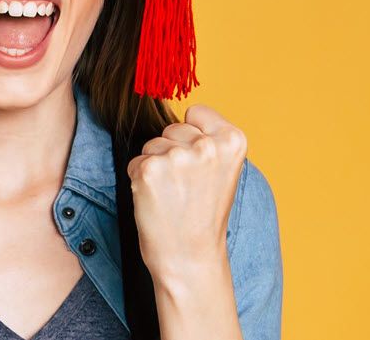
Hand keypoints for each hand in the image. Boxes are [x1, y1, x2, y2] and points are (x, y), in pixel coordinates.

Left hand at [126, 104, 246, 280]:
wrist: (190, 258)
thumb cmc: (204, 215)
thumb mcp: (223, 170)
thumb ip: (209, 140)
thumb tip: (181, 112)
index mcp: (233, 140)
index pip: (197, 112)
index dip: (192, 136)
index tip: (201, 165)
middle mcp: (206, 145)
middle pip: (172, 128)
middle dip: (172, 151)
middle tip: (185, 187)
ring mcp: (177, 156)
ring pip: (152, 145)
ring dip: (156, 166)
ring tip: (172, 195)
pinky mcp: (149, 169)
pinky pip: (136, 162)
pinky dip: (140, 179)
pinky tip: (156, 200)